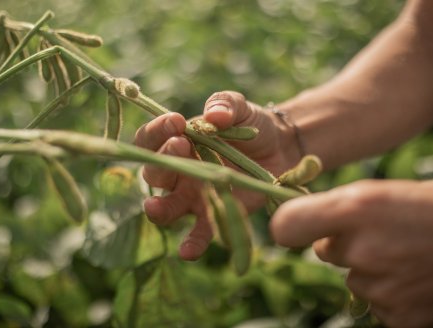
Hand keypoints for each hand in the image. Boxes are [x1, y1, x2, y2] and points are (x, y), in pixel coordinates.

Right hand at [135, 91, 299, 259]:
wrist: (282, 146)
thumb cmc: (252, 124)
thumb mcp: (239, 107)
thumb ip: (224, 104)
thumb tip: (214, 116)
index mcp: (178, 143)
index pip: (150, 140)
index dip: (156, 131)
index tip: (176, 121)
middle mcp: (180, 172)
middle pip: (154, 173)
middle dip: (162, 160)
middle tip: (181, 146)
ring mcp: (195, 197)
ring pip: (166, 207)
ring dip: (158, 207)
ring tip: (155, 206)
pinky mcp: (215, 216)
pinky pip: (198, 234)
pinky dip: (191, 244)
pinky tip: (187, 252)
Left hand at [271, 174, 432, 327]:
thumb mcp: (387, 191)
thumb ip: (343, 207)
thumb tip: (307, 222)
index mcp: (357, 207)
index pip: (286, 226)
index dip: (292, 227)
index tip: (301, 226)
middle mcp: (362, 249)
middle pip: (325, 251)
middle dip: (346, 244)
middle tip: (386, 234)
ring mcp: (381, 288)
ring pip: (355, 279)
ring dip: (373, 270)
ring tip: (411, 255)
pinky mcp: (401, 318)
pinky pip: (378, 304)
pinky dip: (394, 295)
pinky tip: (420, 279)